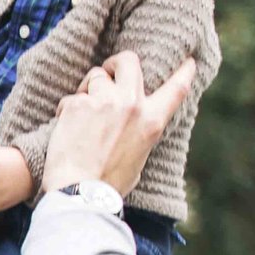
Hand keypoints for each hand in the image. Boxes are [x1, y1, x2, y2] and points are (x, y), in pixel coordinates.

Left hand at [46, 52, 196, 197]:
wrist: (80, 192)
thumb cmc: (109, 184)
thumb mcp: (139, 158)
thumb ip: (141, 132)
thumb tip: (136, 124)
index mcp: (152, 121)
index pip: (176, 89)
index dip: (184, 72)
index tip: (188, 62)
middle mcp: (131, 105)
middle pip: (129, 62)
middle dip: (118, 62)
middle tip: (109, 70)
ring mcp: (104, 102)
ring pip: (96, 76)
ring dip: (89, 88)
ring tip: (83, 112)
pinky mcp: (78, 104)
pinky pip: (73, 97)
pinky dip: (68, 110)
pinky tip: (66, 128)